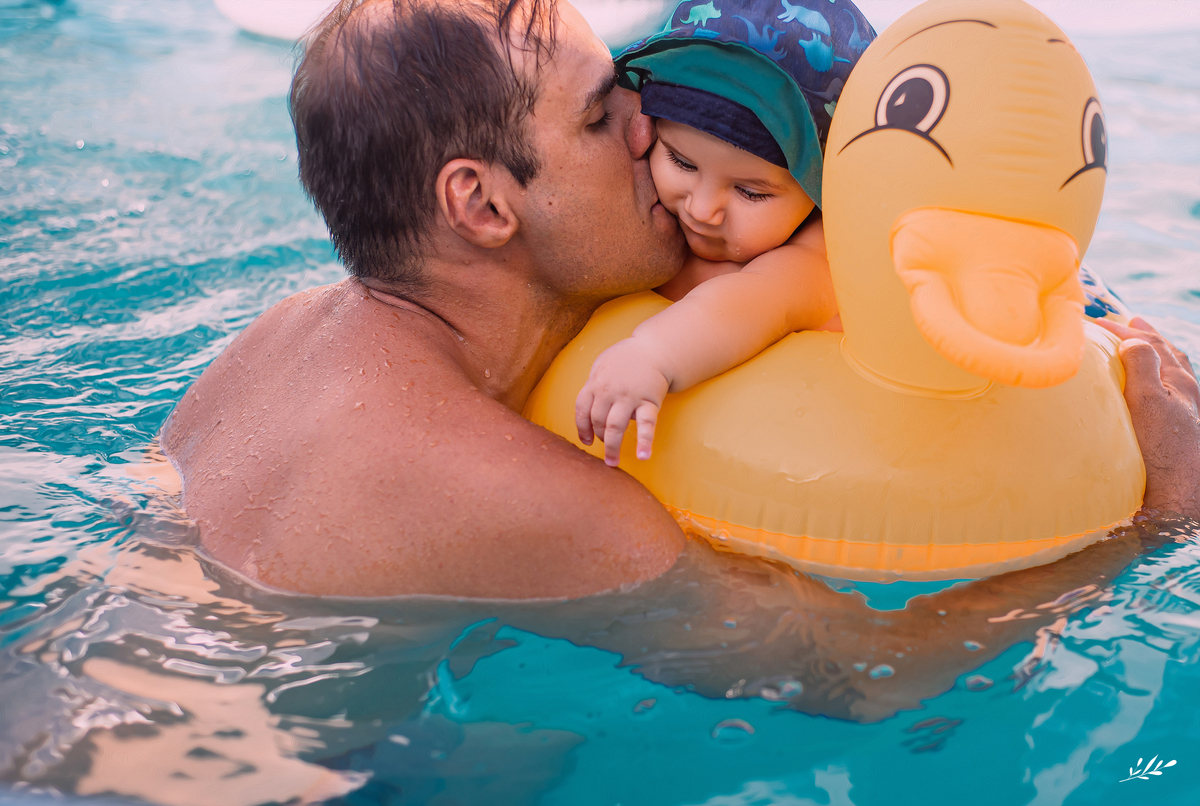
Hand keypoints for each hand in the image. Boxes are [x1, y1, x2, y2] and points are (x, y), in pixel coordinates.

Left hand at [575, 338, 670, 466]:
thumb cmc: (626, 359)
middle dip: (600, 438)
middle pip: (597, 421)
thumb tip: (588, 410)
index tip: (586, 441)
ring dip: (612, 447)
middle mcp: (609, 391)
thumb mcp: (602, 366)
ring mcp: (629, 397)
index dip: (582, 428)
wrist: (655, 350)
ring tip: (612, 462)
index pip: (582, 409)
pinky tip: (644, 456)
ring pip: (615, 426)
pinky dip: (645, 442)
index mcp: (595, 383)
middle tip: (605, 451)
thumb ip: (593, 386)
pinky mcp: (649, 402)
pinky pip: (646, 425)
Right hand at [1096, 316, 1199, 517]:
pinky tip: (1145, 390)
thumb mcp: (1149, 402)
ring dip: (1153, 356)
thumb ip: (1143, 367)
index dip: (1123, 330)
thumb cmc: (1162, 451)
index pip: (1150, 344)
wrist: (1178, 498)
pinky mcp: (1176, 434)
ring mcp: (1183, 414)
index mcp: (1180, 382)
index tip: (1095, 321)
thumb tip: (1133, 339)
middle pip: (1167, 355)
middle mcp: (1186, 395)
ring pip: (1170, 373)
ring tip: (1140, 348)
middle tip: (1131, 322)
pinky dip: (1153, 380)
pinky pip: (1166, 394)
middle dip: (1146, 337)